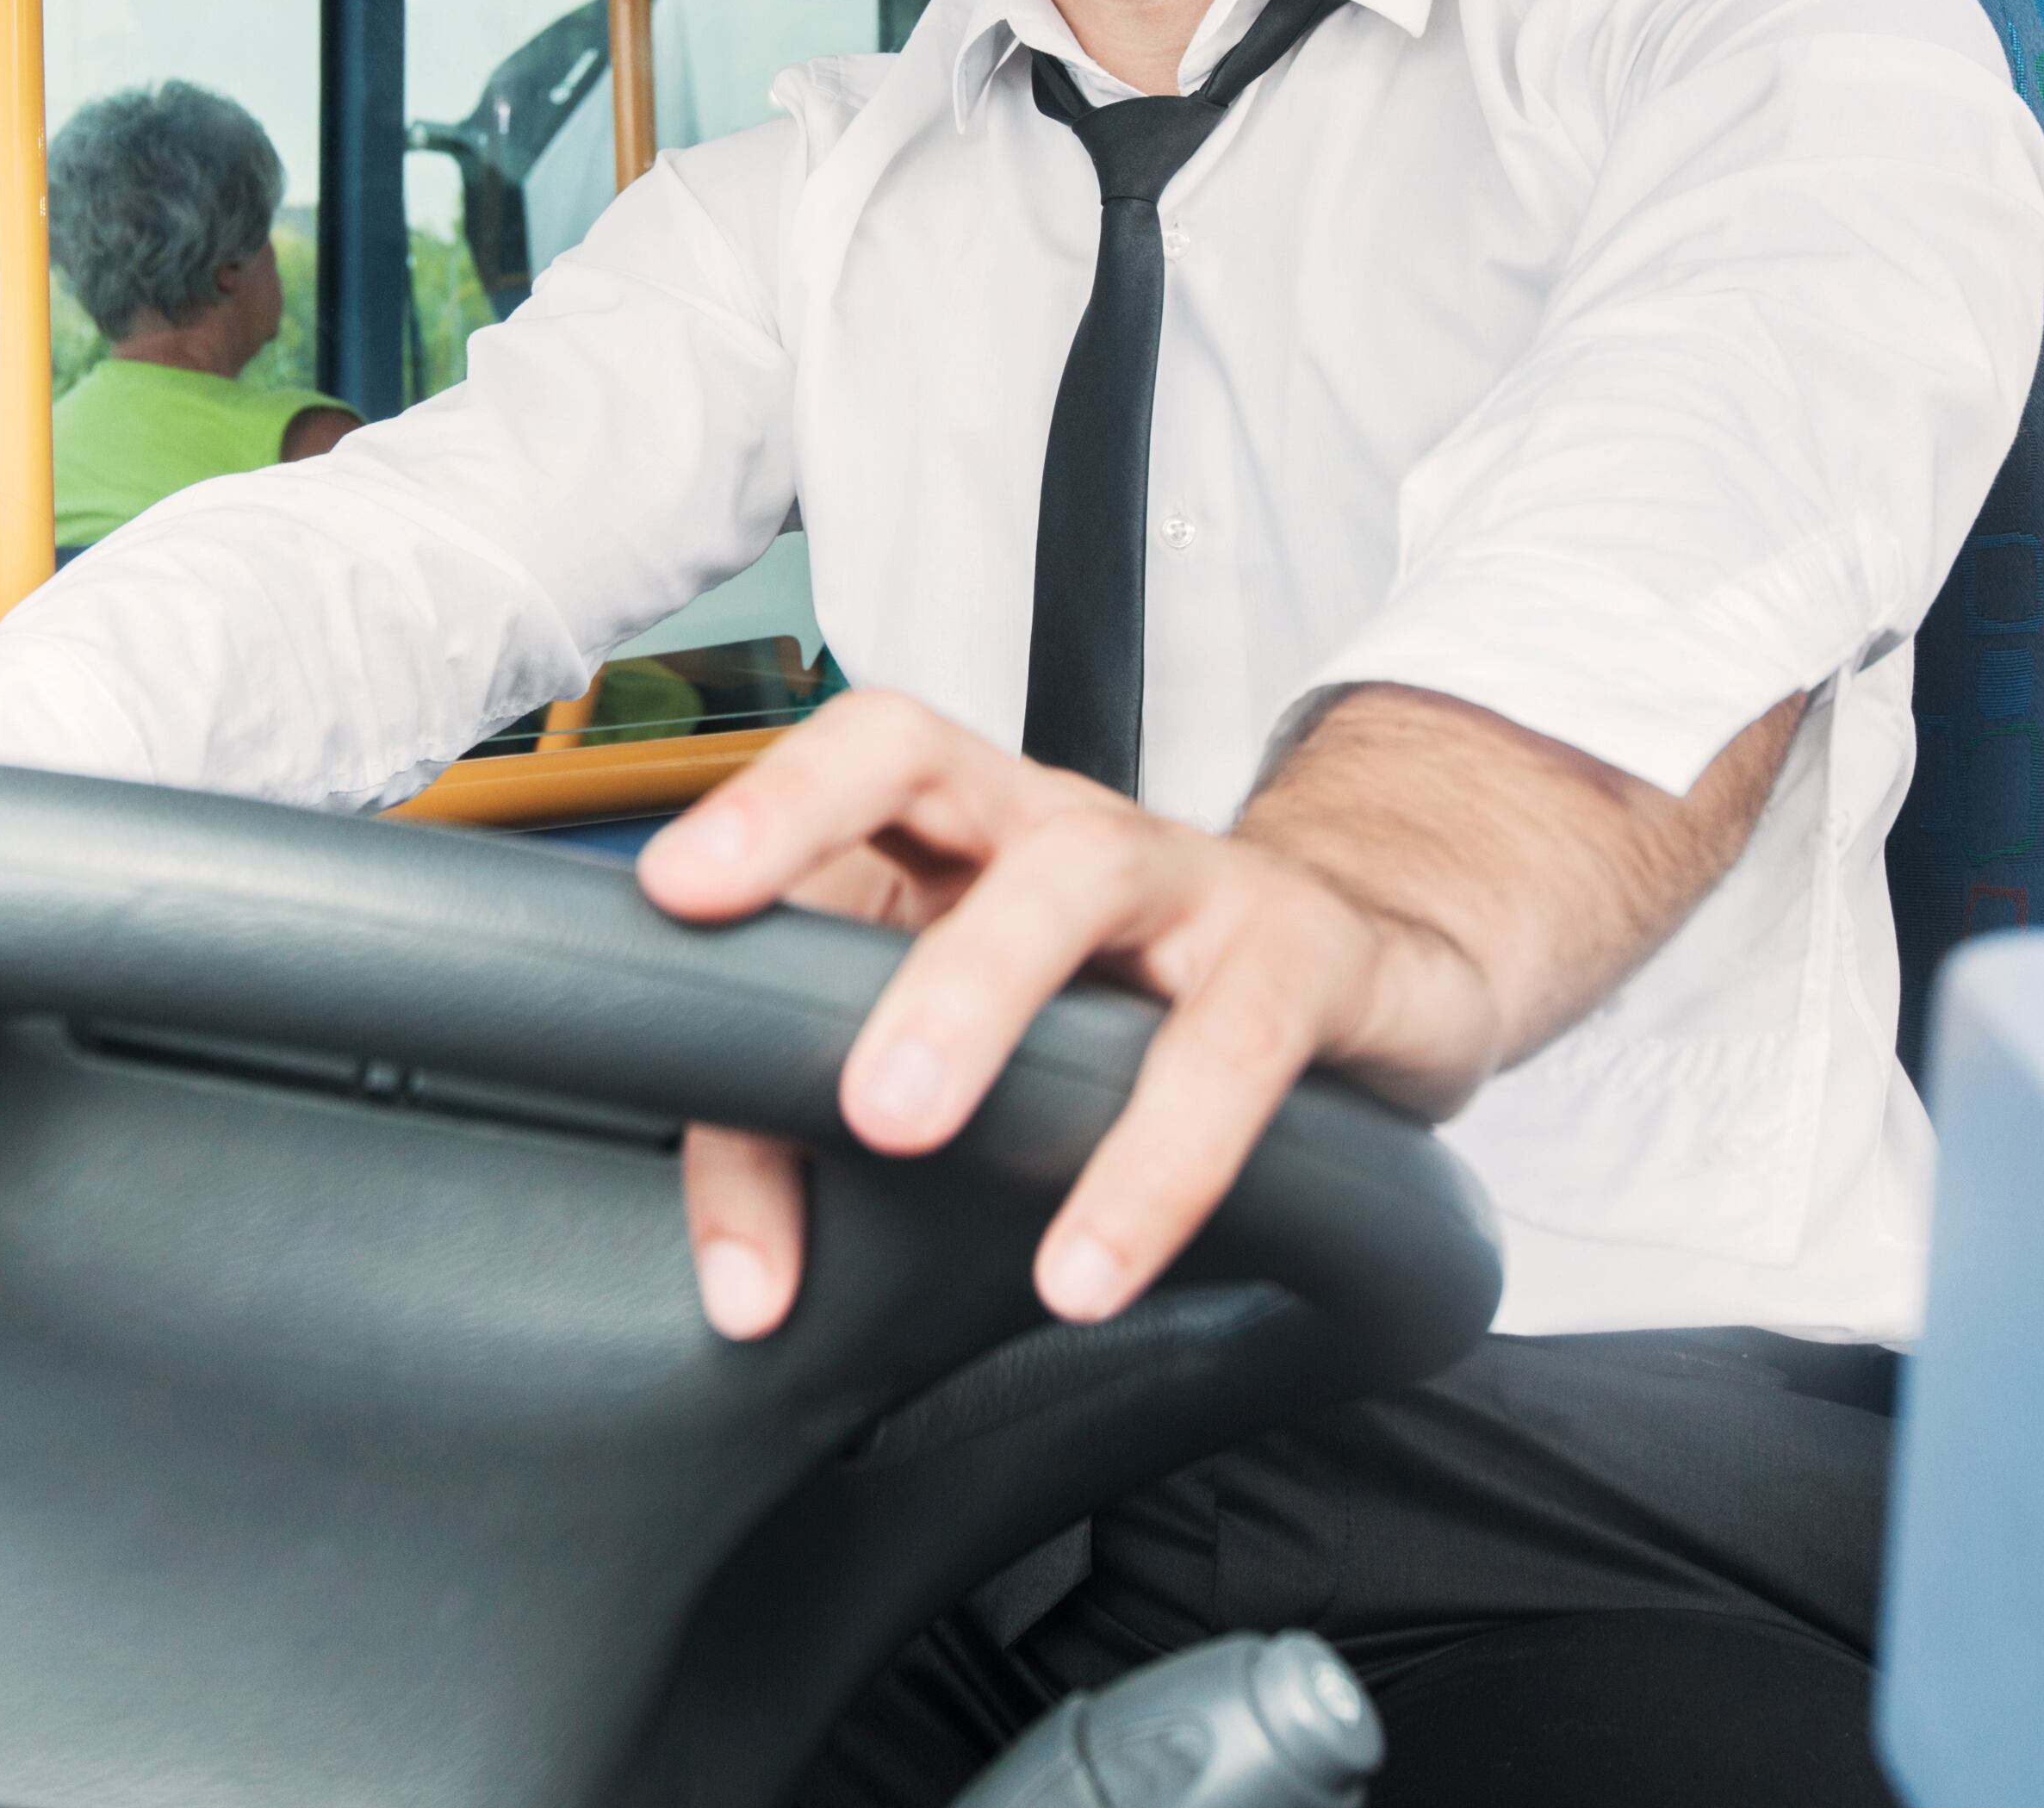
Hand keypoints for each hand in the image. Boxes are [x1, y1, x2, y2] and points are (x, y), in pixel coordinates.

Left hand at [635, 691, 1501, 1344]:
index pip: (841, 768)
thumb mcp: (982, 1047)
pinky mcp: (1300, 954)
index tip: (663, 896)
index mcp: (954, 825)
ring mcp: (1182, 871)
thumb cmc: (1134, 1008)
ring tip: (900, 1131)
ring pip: (1074, 874)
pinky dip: (1156, 1156)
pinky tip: (1091, 1260)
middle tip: (737, 977)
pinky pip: (1230, 1040)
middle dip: (821, 840)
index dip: (759, 806)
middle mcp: (1050, 818)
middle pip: (922, 753)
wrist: (1379, 967)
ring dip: (976, 995)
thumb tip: (741, 1290)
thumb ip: (836, 1143)